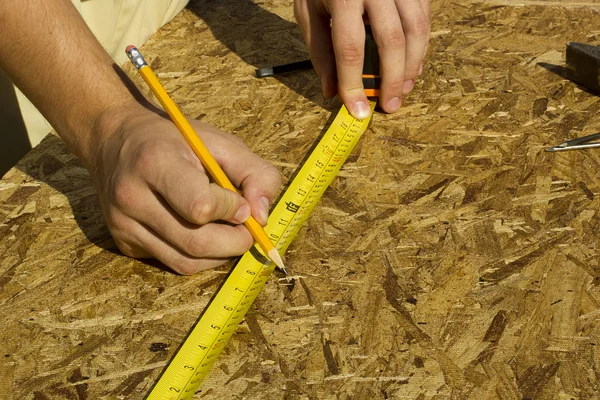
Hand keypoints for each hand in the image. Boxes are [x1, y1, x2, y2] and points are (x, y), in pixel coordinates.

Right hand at [92, 105, 281, 273]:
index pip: (201, 207)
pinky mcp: (123, 243)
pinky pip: (172, 263)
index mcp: (155, 162)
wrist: (114, 140)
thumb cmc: (175, 140)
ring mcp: (123, 224)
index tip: (241, 202)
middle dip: (235, 242)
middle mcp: (131, 197)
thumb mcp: (220, 142)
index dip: (231, 210)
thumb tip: (262, 217)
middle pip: (196, 243)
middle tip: (248, 229)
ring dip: (219, 254)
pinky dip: (198, 256)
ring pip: (185, 262)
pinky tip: (200, 232)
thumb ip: (255, 173)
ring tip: (227, 230)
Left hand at [294, 0, 429, 116]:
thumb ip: (320, 52)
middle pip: (391, 40)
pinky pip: (424, 17)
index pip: (349, 48)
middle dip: (391, 79)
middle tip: (390, 106)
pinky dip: (421, 46)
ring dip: (413, 65)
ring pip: (417, 29)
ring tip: (403, 90)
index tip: (357, 111)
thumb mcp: (308, 12)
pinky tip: (411, 65)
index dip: (353, 84)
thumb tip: (332, 92)